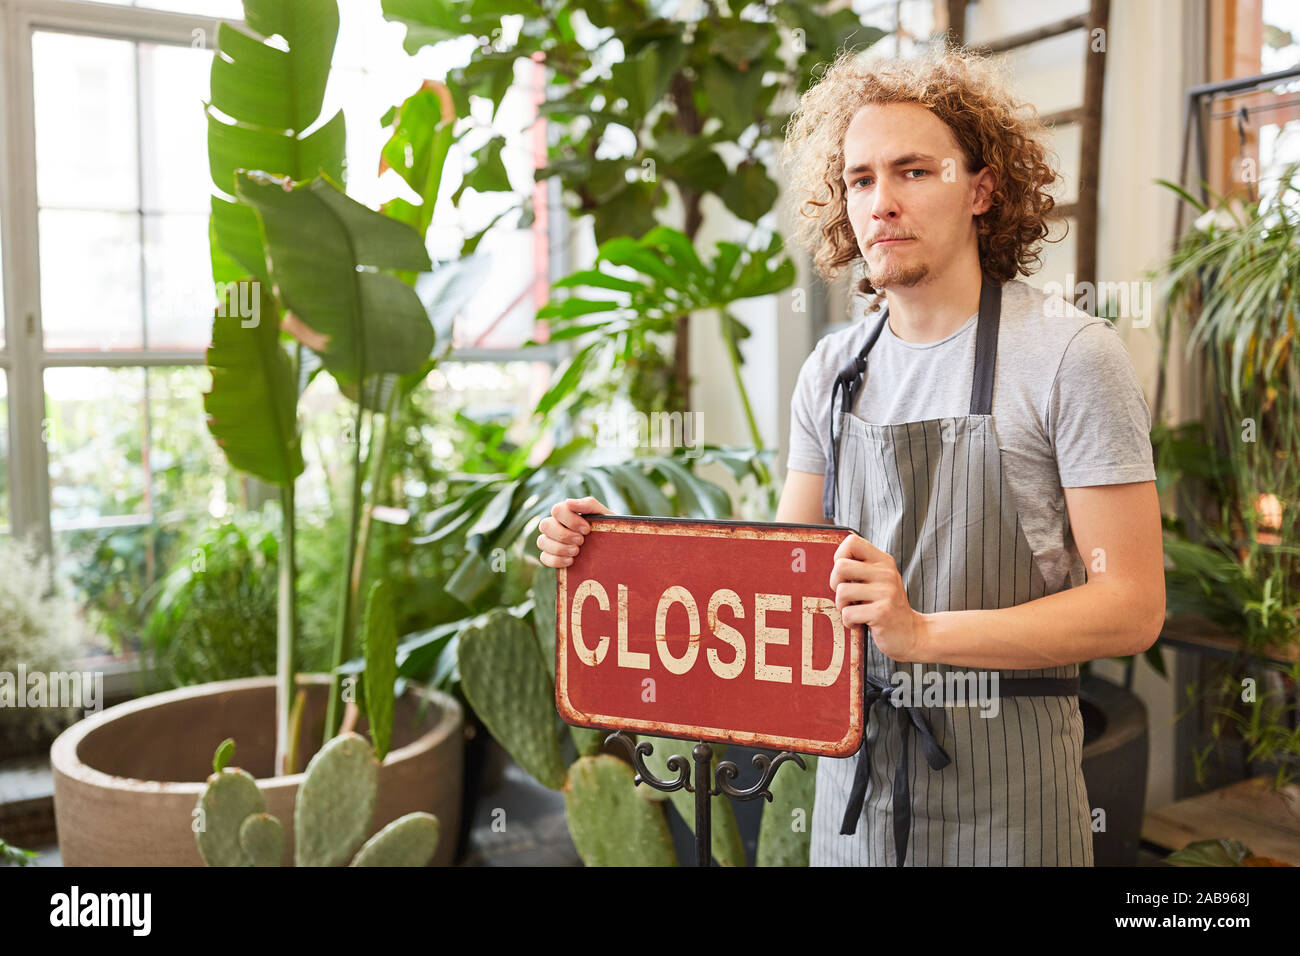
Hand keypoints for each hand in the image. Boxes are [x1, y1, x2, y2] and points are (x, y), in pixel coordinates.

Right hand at [536, 497, 611, 567]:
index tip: (587, 530)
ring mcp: (551, 541)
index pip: (557, 510)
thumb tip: (568, 502)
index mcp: (567, 512)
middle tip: (581, 541)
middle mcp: (555, 525)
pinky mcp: (551, 556)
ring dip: (560, 548)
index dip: (570, 520)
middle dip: (564, 535)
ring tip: (576, 552)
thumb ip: (588, 504)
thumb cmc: (607, 528)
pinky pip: (544, 557)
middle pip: (545, 525)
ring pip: (542, 541)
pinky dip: (556, 560)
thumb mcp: (603, 515)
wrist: (614, 549)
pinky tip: (571, 561)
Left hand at [829, 532, 925, 661]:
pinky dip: (848, 622)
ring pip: (841, 591)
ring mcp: (885, 592)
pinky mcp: (881, 612)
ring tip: (855, 610)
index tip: (846, 575)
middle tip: (847, 596)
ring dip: (842, 606)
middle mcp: (886, 573)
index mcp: (884, 561)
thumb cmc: (886, 606)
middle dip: (835, 584)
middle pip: (840, 566)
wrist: (912, 633)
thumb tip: (833, 562)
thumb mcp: (879, 580)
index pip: (852, 542)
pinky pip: (847, 613)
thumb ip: (861, 567)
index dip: (839, 557)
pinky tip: (860, 623)